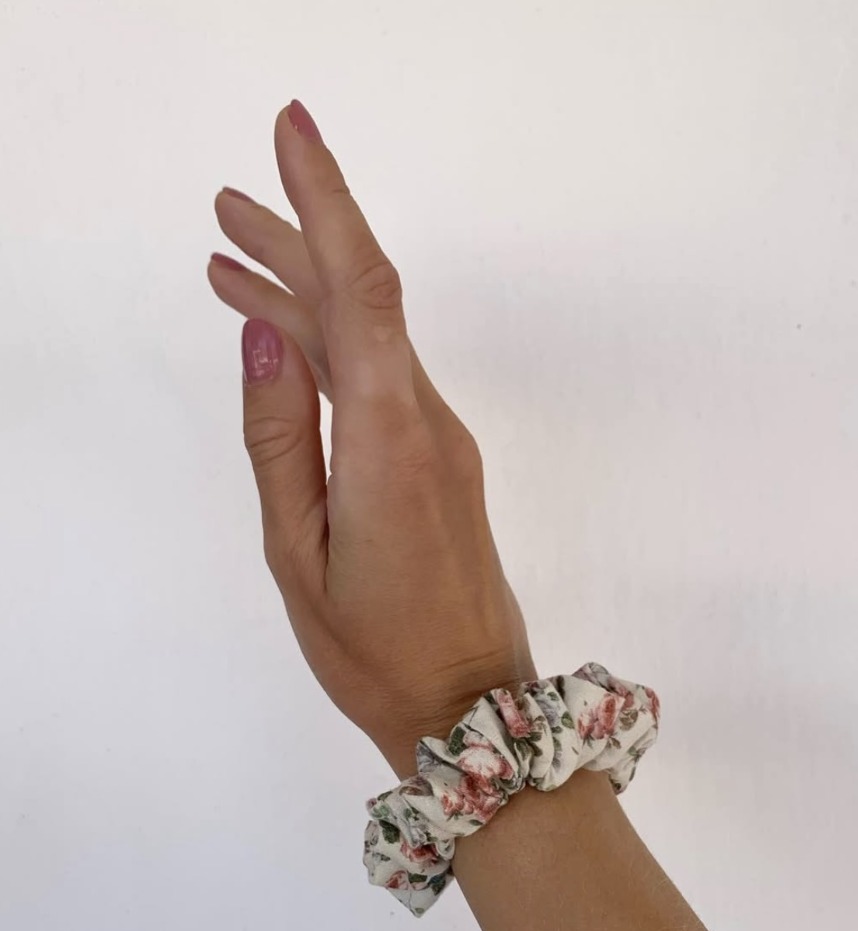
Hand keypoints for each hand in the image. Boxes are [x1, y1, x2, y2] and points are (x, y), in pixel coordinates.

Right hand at [207, 101, 536, 777]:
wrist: (470, 708)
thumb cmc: (376, 649)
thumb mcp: (299, 551)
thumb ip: (279, 438)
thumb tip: (264, 332)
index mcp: (390, 439)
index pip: (363, 290)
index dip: (327, 203)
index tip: (291, 133)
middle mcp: (427, 424)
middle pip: (363, 302)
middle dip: (297, 239)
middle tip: (225, 203)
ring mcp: (441, 442)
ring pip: (370, 341)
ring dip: (305, 295)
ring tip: (230, 263)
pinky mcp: (441, 464)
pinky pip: (381, 383)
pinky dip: (331, 350)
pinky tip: (287, 343)